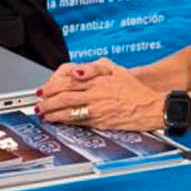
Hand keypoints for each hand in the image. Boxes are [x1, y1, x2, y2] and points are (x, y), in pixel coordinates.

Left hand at [36, 57, 164, 130]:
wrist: (151, 107)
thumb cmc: (134, 89)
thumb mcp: (115, 69)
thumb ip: (94, 67)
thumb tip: (75, 70)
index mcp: (97, 79)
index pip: (67, 80)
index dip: (51, 86)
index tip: (43, 90)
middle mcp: (95, 93)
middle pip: (64, 96)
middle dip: (47, 101)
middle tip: (38, 104)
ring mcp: (97, 109)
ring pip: (68, 110)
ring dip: (52, 113)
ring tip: (43, 114)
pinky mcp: (101, 122)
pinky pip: (78, 122)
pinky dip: (65, 121)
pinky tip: (58, 121)